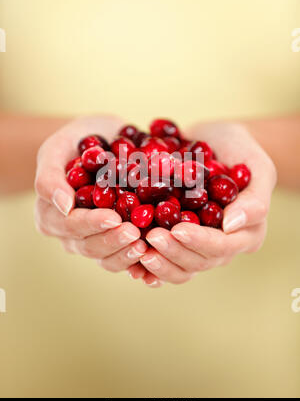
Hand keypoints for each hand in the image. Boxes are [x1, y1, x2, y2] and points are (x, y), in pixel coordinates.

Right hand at [34, 115, 152, 277]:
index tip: (113, 218)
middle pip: (90, 246)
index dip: (91, 224)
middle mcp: (71, 235)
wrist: (102, 139)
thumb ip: (50, 176)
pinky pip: (127, 257)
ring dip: (127, 255)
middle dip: (113, 241)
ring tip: (145, 245)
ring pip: (109, 258)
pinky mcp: (117, 241)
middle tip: (135, 233)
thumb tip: (64, 206)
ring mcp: (95, 240)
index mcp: (51, 216)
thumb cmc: (74, 141)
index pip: (70, 225)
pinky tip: (153, 259)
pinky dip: (139, 262)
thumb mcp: (56, 148)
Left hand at [136, 122, 276, 284]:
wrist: (216, 142)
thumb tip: (231, 226)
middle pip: (197, 262)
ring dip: (159, 262)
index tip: (178, 229)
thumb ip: (254, 199)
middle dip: (173, 251)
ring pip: (179, 268)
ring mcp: (198, 245)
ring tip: (138, 249)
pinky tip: (132, 264)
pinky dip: (148, 265)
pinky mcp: (178, 239)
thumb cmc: (241, 151)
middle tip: (150, 237)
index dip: (199, 241)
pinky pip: (164, 259)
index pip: (221, 246)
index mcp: (246, 234)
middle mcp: (222, 245)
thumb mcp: (259, 167)